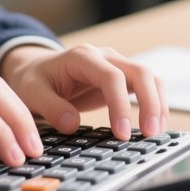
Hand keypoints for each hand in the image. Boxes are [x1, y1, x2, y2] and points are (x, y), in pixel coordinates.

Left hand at [0, 44, 168, 140]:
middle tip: (150, 134)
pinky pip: (146, 87)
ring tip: (155, 133)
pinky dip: (155, 104)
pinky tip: (153, 126)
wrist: (34, 69)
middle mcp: (103, 57)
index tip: (121, 133)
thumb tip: (72, 124)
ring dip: (158, 103)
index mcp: (81, 57)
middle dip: (150, 102)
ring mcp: (115, 65)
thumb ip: (50, 106)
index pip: (111, 76)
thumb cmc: (33, 79)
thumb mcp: (31, 92)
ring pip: (149, 77)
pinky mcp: (121, 79)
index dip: (120, 105)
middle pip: (140, 72)